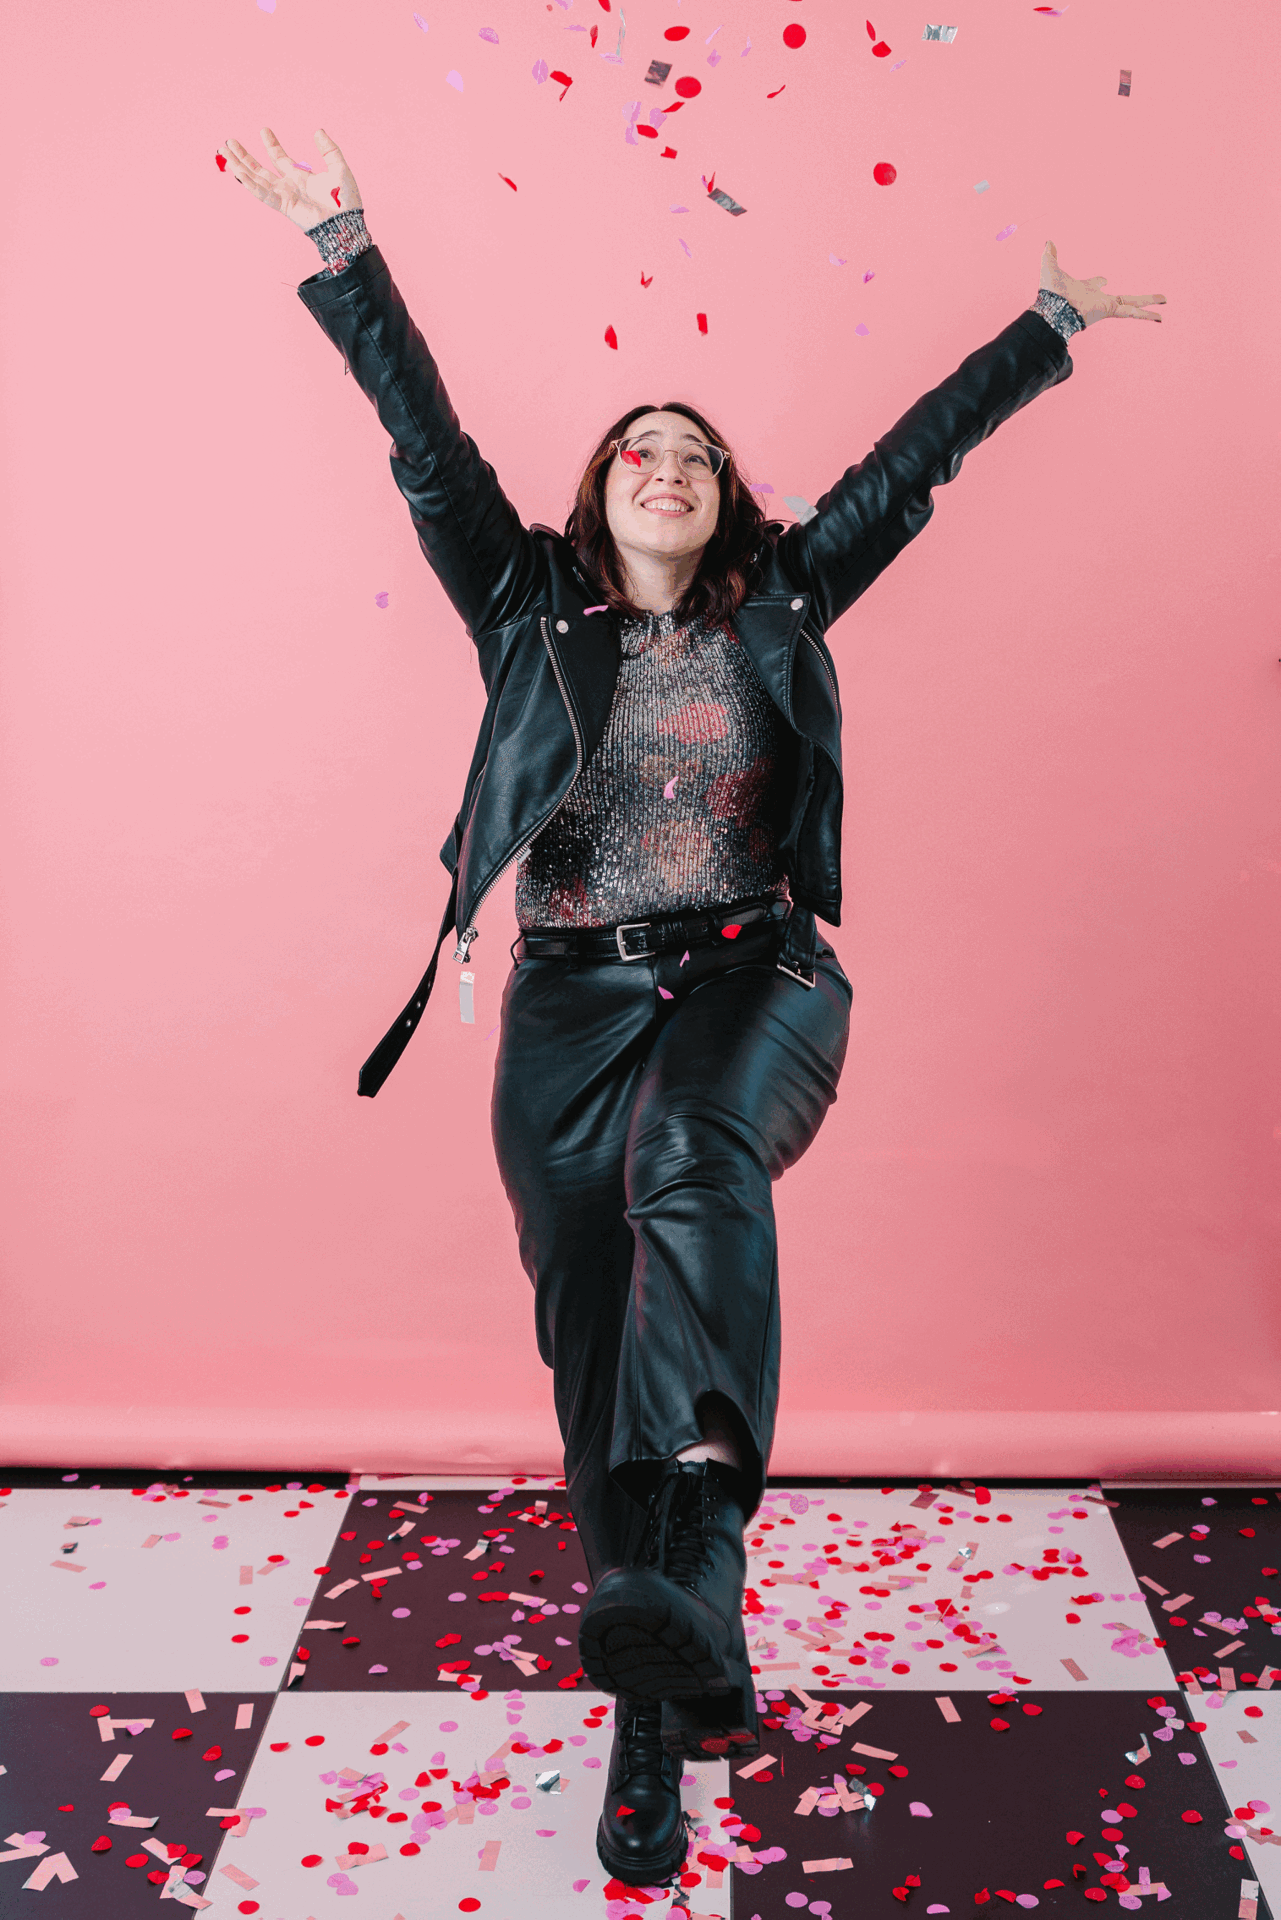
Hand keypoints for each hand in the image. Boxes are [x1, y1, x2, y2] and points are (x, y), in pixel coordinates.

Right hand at [220, 127, 361, 233]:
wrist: (347, 223)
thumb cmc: (345, 201)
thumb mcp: (339, 167)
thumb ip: (329, 149)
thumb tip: (317, 131)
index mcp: (300, 177)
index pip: (279, 158)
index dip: (271, 144)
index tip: (263, 130)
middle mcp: (288, 186)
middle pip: (260, 169)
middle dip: (244, 156)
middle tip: (229, 141)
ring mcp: (284, 196)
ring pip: (255, 180)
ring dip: (239, 166)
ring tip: (224, 151)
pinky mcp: (283, 206)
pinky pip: (263, 194)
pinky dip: (250, 184)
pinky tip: (238, 172)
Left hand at [1040, 239, 1165, 326]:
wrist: (1053, 307)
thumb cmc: (1051, 292)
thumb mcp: (1050, 267)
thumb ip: (1050, 255)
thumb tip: (1048, 242)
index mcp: (1085, 290)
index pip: (1096, 284)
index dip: (1099, 281)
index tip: (1104, 280)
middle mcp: (1098, 300)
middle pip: (1121, 298)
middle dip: (1133, 298)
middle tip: (1147, 298)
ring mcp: (1106, 306)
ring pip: (1132, 305)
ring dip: (1149, 306)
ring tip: (1164, 307)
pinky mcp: (1111, 311)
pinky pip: (1132, 312)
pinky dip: (1146, 314)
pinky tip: (1160, 317)